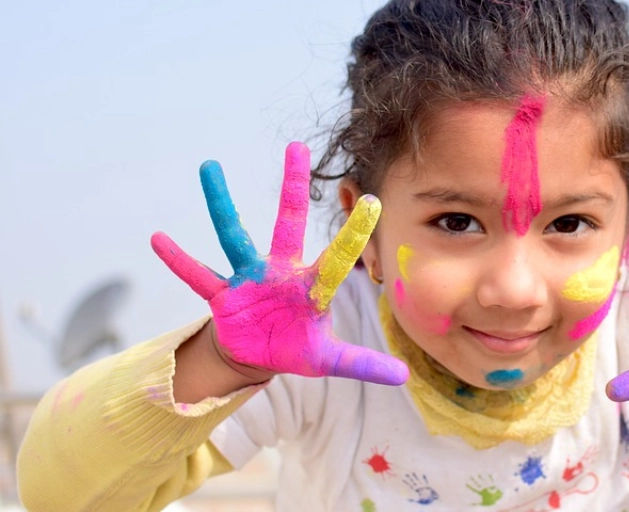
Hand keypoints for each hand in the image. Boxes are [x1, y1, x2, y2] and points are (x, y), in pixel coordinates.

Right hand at [151, 142, 407, 384]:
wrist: (257, 354)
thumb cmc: (296, 347)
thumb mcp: (329, 360)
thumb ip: (363, 363)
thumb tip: (404, 376)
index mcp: (311, 286)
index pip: (338, 258)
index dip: (354, 234)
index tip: (374, 202)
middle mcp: (281, 271)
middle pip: (288, 222)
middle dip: (293, 187)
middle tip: (297, 146)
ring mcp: (249, 278)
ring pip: (233, 235)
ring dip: (220, 203)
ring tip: (209, 166)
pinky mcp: (222, 294)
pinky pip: (197, 275)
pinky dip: (178, 260)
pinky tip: (157, 238)